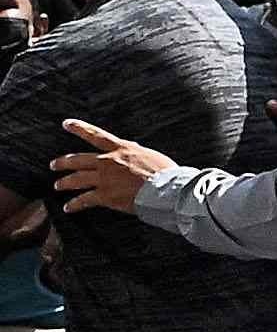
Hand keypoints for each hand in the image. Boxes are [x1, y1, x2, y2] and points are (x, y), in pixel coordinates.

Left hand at [51, 120, 173, 217]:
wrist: (167, 190)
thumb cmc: (165, 173)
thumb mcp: (149, 155)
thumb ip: (135, 153)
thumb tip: (132, 151)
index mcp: (120, 148)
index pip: (94, 135)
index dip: (78, 128)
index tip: (66, 124)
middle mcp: (107, 161)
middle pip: (78, 160)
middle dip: (63, 162)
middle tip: (54, 165)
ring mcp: (104, 179)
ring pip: (76, 179)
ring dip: (65, 183)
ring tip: (58, 186)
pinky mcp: (105, 196)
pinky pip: (84, 200)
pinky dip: (74, 204)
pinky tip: (68, 208)